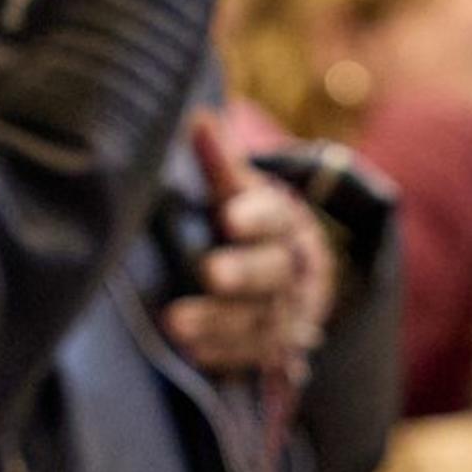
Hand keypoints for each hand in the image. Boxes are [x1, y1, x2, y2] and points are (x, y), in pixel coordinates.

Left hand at [163, 114, 336, 378]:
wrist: (296, 272)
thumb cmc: (251, 222)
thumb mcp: (241, 190)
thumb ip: (221, 162)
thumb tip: (199, 117)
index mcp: (283, 222)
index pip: (275, 216)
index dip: (255, 216)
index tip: (230, 216)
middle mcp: (290, 268)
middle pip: (272, 271)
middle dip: (242, 272)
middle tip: (210, 272)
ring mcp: (284, 312)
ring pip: (258, 319)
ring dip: (218, 323)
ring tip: (175, 323)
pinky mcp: (269, 347)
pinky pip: (250, 355)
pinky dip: (221, 354)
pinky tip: (191, 354)